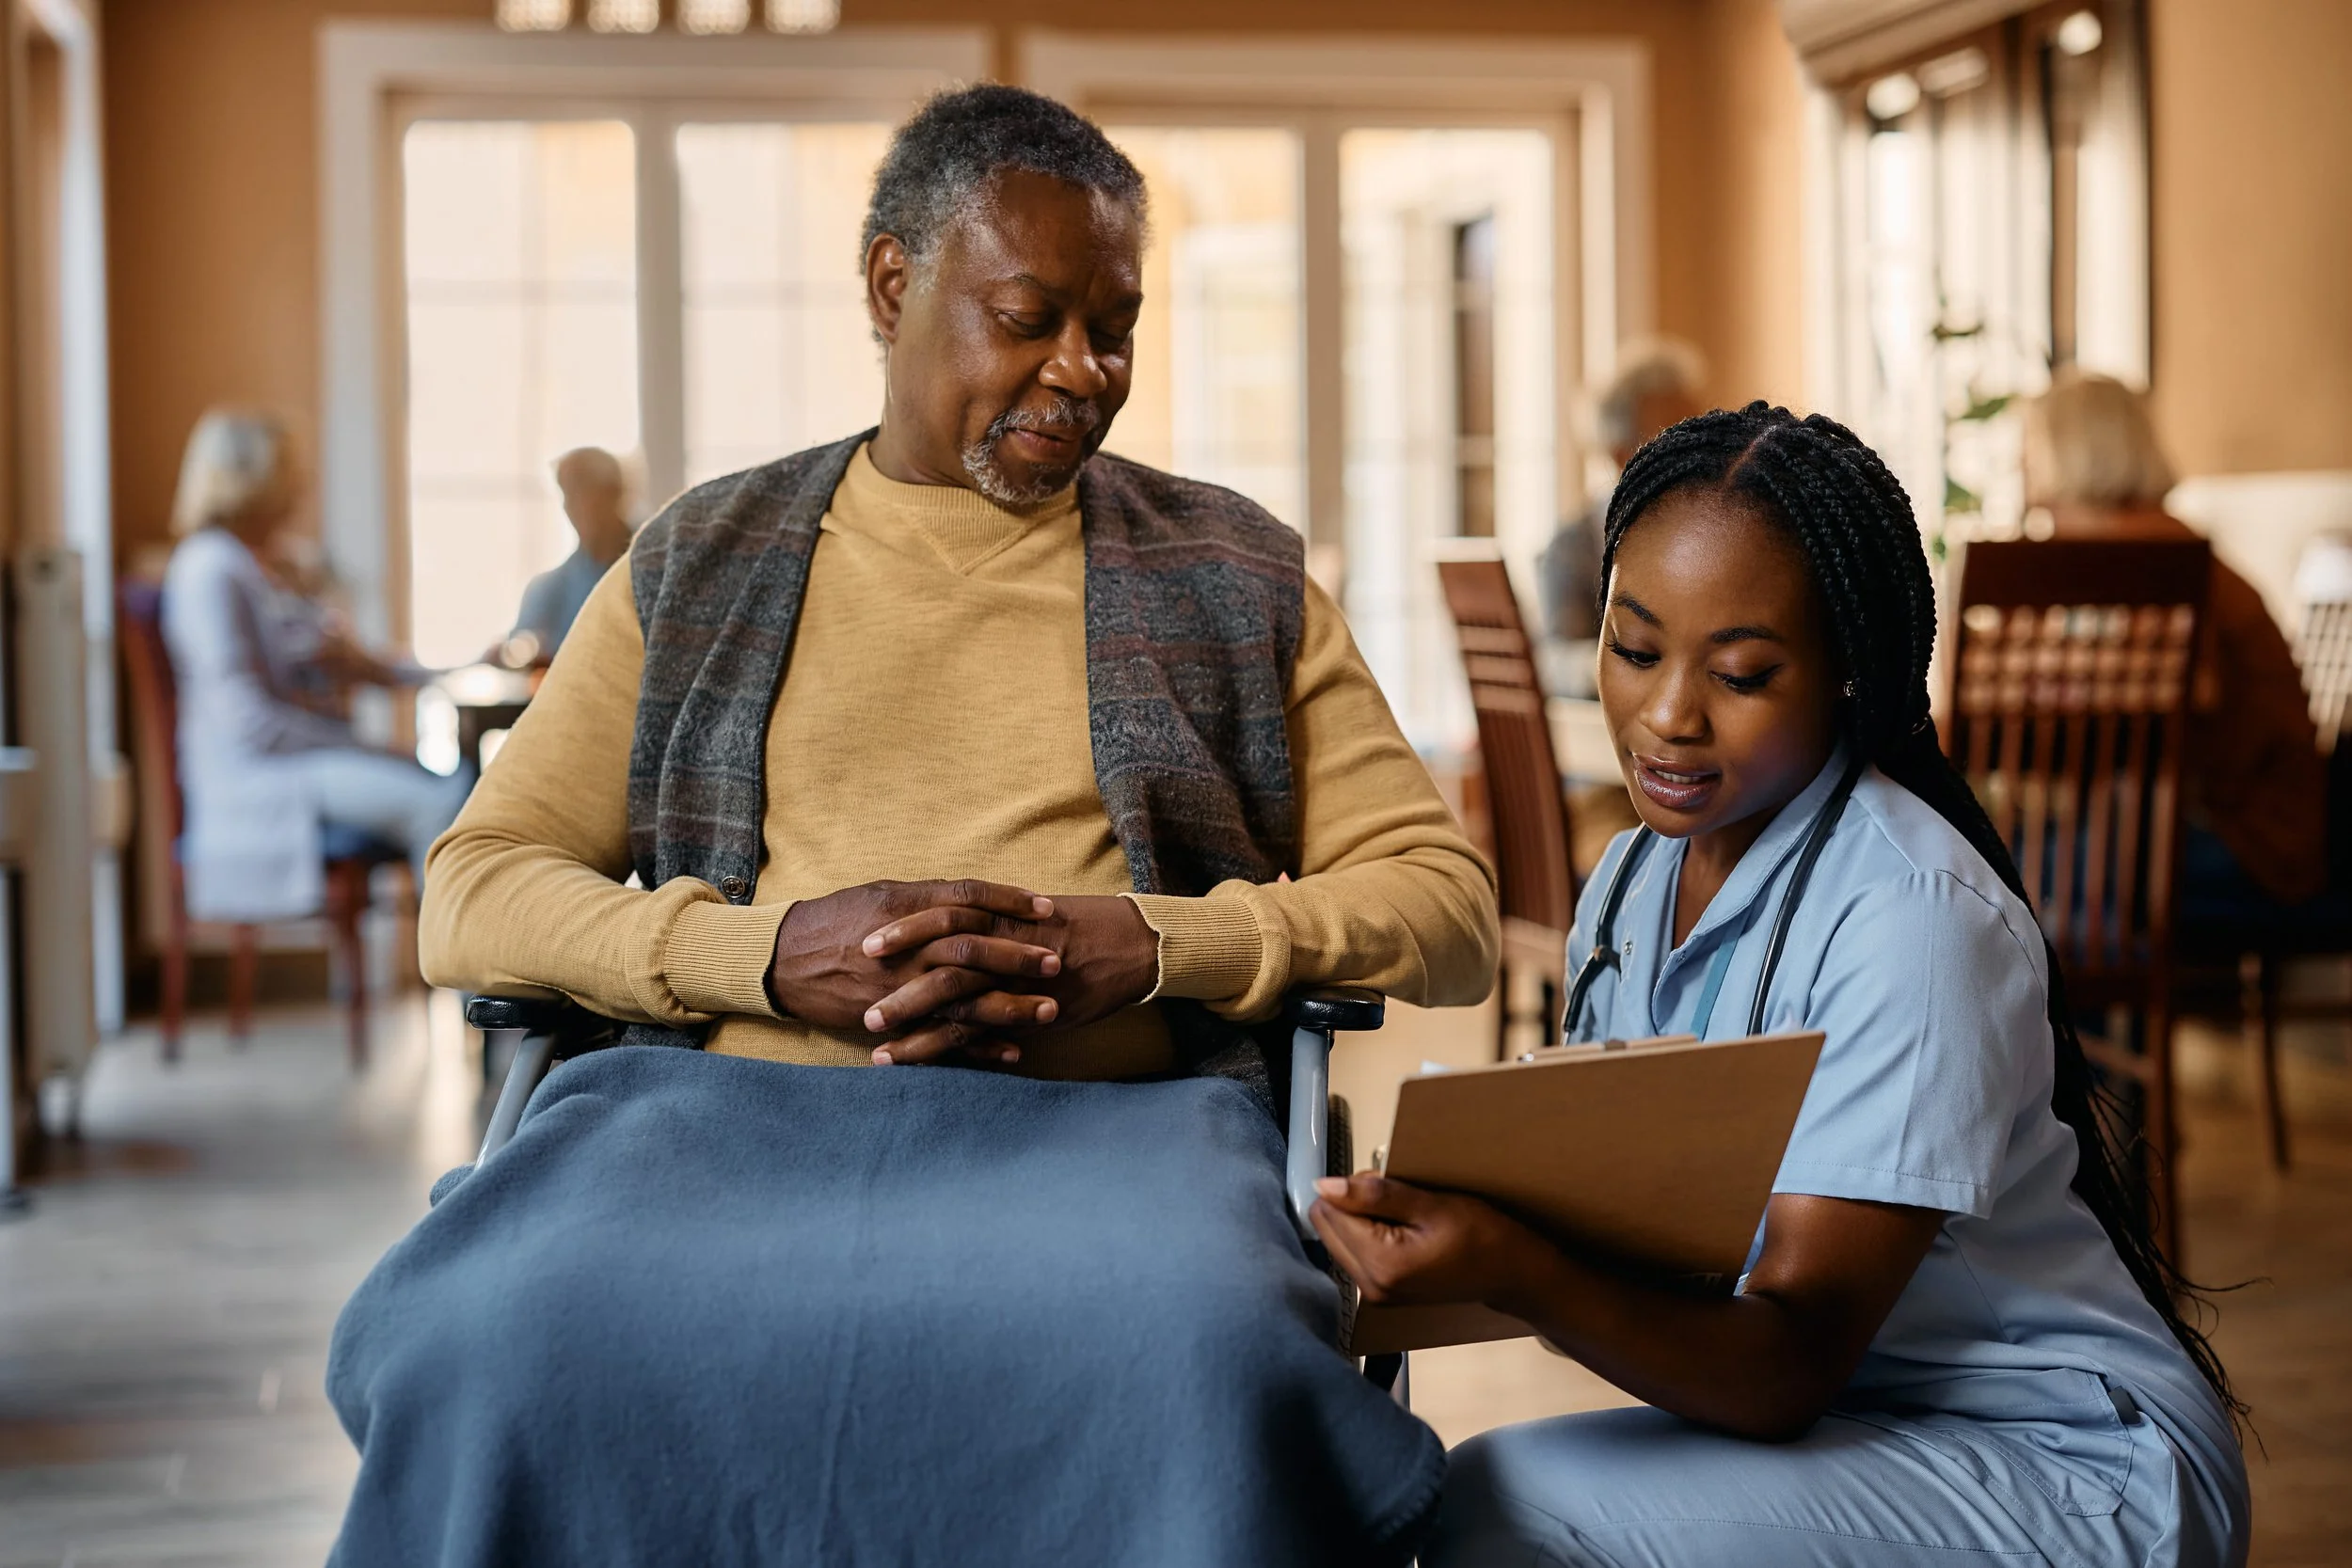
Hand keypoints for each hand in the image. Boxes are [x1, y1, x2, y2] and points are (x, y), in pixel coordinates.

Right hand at [767, 881, 1064, 1059]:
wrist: (784, 962)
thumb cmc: (835, 920)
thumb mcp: (880, 894)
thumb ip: (927, 897)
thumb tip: (972, 898)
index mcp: (905, 908)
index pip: (968, 897)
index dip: (1010, 899)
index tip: (1046, 907)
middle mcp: (905, 947)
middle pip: (972, 948)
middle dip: (1018, 956)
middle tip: (1056, 961)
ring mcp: (898, 988)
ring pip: (963, 998)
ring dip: (1010, 1006)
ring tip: (1050, 1010)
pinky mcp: (892, 1022)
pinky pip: (940, 1038)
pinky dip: (978, 1047)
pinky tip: (1013, 1051)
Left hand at [858, 894, 1159, 1065]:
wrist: (1128, 945)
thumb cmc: (1076, 926)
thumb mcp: (1026, 914)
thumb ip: (988, 918)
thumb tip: (949, 919)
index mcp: (996, 915)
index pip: (941, 914)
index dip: (901, 929)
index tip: (864, 941)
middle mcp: (1000, 945)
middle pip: (935, 956)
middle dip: (893, 979)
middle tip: (856, 995)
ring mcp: (1011, 981)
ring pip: (949, 999)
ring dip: (908, 1021)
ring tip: (873, 1042)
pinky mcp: (1025, 1012)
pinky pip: (975, 1033)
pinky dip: (941, 1048)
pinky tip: (911, 1062)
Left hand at [1309, 1174, 1552, 1308]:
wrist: (1511, 1274)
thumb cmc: (1481, 1235)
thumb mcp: (1432, 1205)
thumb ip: (1374, 1195)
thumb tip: (1323, 1186)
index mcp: (1380, 1263)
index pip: (1328, 1212)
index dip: (1351, 1187)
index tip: (1386, 1185)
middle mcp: (1369, 1285)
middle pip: (1327, 1227)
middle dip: (1351, 1203)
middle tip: (1397, 1199)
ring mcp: (1374, 1293)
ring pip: (1338, 1238)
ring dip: (1360, 1218)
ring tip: (1404, 1214)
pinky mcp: (1381, 1293)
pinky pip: (1353, 1252)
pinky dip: (1368, 1234)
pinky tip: (1401, 1230)